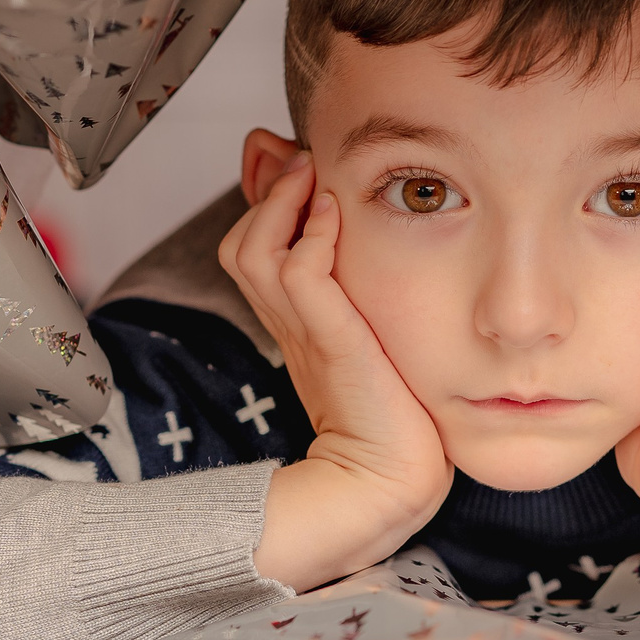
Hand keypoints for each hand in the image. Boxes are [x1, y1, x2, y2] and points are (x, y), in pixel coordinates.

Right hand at [219, 153, 454, 590]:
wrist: (391, 481)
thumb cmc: (398, 418)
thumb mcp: (374, 339)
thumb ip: (361, 296)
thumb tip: (356, 250)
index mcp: (295, 324)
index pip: (254, 247)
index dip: (265, 200)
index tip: (287, 158)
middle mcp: (287, 325)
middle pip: (241, 242)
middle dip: (266, 191)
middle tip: (301, 158)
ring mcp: (301, 333)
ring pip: (254, 249)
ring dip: (282, 202)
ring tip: (311, 173)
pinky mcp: (327, 341)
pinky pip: (298, 273)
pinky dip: (310, 237)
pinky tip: (333, 218)